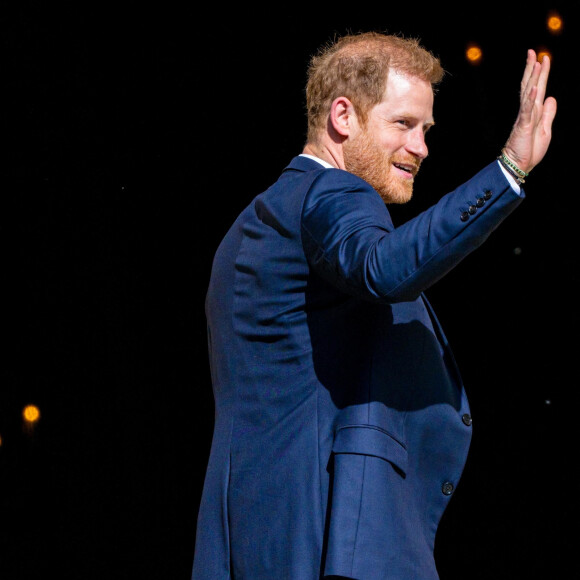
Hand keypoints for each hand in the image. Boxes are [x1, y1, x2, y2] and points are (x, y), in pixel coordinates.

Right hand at [503, 49, 556, 174]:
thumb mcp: (545, 130)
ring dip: (533, 79)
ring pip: (528, 94)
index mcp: (533, 112)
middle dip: (532, 69)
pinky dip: (531, 99)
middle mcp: (527, 112)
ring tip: (536, 64)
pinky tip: (535, 88)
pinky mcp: (523, 127)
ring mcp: (524, 118)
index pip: (538, 88)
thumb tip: (551, 97)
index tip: (543, 58)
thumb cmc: (530, 150)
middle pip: (530, 86)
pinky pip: (527, 111)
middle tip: (533, 52)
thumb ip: (548, 114)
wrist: (519, 165)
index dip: (541, 73)